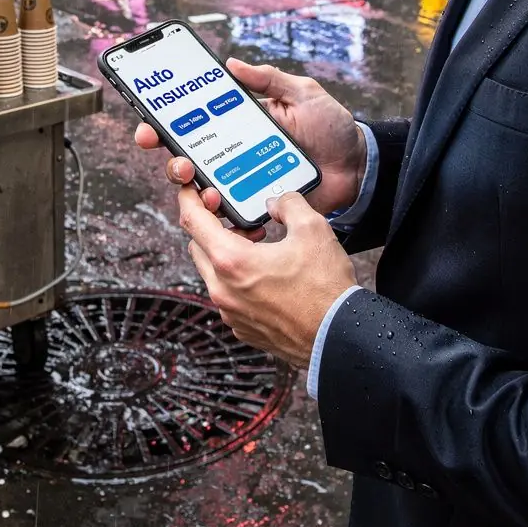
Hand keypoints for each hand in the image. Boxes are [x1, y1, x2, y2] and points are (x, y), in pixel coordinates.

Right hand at [134, 57, 366, 216]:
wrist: (359, 165)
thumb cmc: (330, 127)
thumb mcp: (302, 93)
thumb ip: (268, 79)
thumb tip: (231, 63)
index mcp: (238, 125)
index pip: (192, 125)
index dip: (164, 127)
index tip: (149, 129)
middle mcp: (235, 154)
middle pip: (189, 162)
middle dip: (175, 165)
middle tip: (182, 165)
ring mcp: (246, 182)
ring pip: (206, 193)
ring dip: (199, 195)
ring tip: (210, 194)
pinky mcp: (262, 206)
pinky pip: (237, 218)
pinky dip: (232, 221)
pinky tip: (237, 219)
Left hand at [180, 185, 356, 365]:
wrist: (338, 336)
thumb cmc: (325, 289)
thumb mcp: (312, 229)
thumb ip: (288, 204)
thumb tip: (276, 203)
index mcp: (232, 261)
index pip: (193, 221)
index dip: (189, 198)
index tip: (190, 190)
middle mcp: (223, 290)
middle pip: (198, 247)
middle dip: (213, 227)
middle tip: (242, 221)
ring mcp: (231, 312)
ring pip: (212, 273)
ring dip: (227, 254)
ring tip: (260, 246)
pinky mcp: (242, 327)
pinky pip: (227, 295)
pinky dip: (237, 280)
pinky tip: (265, 274)